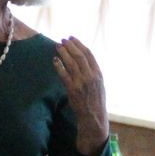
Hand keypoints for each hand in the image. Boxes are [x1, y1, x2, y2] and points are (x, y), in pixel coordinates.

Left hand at [53, 37, 108, 155]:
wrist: (94, 117)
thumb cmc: (96, 101)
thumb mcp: (99, 85)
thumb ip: (93, 73)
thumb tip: (84, 61)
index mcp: (98, 73)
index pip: (89, 54)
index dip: (80, 44)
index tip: (72, 38)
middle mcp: (91, 76)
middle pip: (79, 56)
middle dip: (70, 46)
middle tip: (63, 40)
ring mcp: (82, 83)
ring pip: (71, 63)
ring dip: (63, 53)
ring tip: (57, 46)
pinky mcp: (73, 90)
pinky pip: (64, 75)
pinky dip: (59, 66)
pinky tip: (54, 60)